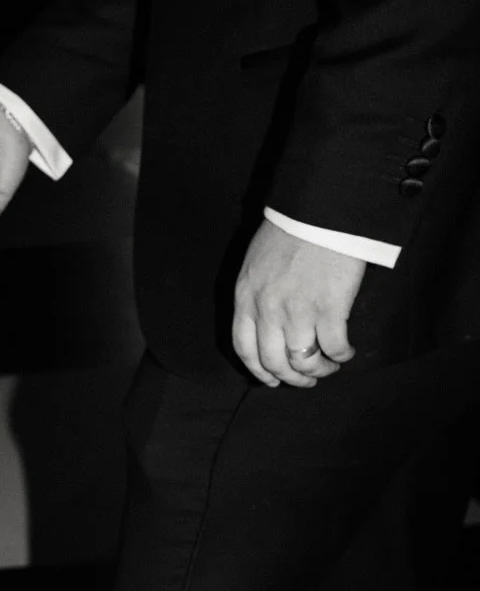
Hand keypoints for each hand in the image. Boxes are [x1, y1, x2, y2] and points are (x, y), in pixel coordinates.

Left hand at [232, 217, 364, 387]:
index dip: (260, 371)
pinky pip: (334, 347)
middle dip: (292, 378)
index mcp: (246, 299)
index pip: (245, 349)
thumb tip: (267, 319)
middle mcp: (268, 311)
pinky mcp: (329, 308)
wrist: (318, 210)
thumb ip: (257, 293)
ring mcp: (298, 312)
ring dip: (319, 371)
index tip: (272, 380)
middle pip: (274, 362)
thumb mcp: (256, 263)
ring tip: (329, 366)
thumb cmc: (290, 230)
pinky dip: (342, 356)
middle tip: (307, 380)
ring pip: (304, 362)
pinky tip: (347, 353)